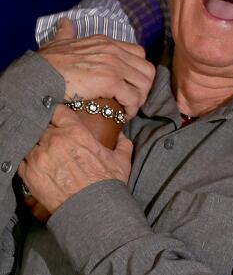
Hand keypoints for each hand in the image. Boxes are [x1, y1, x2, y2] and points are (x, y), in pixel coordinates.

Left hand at [18, 106, 133, 213]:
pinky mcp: (29, 174)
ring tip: (45, 154)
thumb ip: (122, 143)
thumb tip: (122, 136)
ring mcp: (39, 157)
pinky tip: (36, 165)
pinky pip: (22, 159)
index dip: (59, 115)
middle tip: (55, 140)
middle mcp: (54, 140)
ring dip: (37, 146)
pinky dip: (27, 160)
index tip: (60, 119)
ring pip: (31, 142)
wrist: (91, 208)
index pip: (58, 112)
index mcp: (76, 132)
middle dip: (48, 131)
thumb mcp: (121, 159)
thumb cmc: (107, 182)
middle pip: (43, 126)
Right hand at [38, 18, 155, 114]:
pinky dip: (131, 108)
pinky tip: (123, 115)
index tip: (130, 84)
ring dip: (139, 99)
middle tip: (132, 100)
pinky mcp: (110, 81)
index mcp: (106, 42)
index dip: (138, 71)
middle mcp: (114, 50)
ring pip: (144, 83)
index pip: (138, 53)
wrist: (37, 75)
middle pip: (147, 69)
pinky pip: (133, 97)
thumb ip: (66, 33)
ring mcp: (114, 65)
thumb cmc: (45, 63)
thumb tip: (66, 23)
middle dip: (143, 87)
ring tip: (128, 109)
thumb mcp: (58, 42)